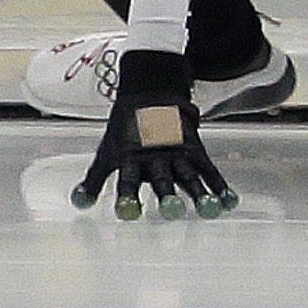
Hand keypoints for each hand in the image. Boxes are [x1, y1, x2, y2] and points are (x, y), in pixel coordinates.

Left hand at [71, 94, 236, 218]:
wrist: (150, 94)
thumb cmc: (125, 131)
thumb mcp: (106, 152)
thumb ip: (93, 181)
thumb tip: (79, 204)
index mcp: (131, 160)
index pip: (128, 181)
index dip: (128, 196)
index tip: (129, 212)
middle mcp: (155, 158)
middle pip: (162, 179)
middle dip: (167, 196)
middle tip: (173, 211)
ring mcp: (178, 153)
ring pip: (189, 175)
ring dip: (199, 193)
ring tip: (209, 209)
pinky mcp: (195, 150)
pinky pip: (209, 169)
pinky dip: (220, 185)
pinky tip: (229, 202)